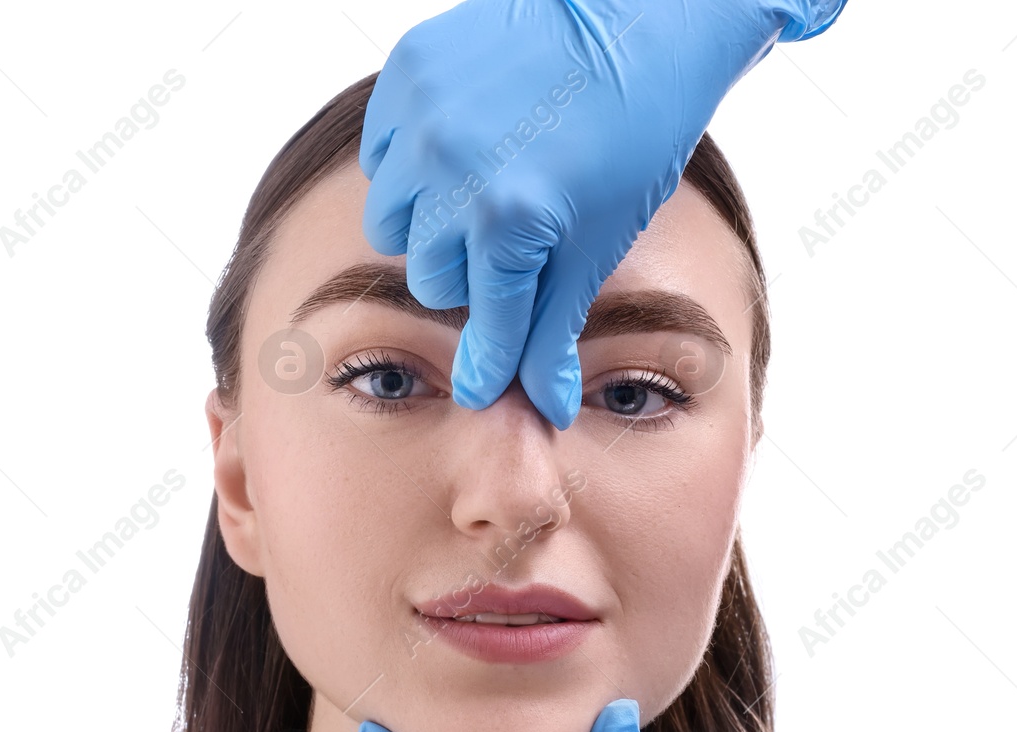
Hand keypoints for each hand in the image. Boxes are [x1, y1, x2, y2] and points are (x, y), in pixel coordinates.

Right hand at [358, 0, 849, 429]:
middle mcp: (453, 167)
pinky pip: (383, 154)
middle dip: (469, 276)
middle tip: (511, 247)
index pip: (483, 324)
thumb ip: (557, 331)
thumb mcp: (599, 244)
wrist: (634, 20)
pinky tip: (462, 150)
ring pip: (394, 222)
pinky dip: (414, 165)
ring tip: (480, 198)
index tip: (481, 388)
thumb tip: (548, 409)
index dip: (490, 361)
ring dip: (432, 223)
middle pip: (430, 279)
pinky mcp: (409, 70)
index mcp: (508, 218)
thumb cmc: (631, 136)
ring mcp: (424, 114)